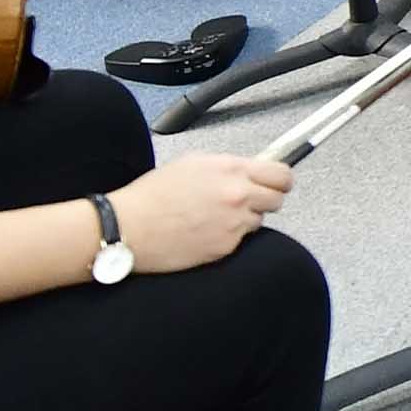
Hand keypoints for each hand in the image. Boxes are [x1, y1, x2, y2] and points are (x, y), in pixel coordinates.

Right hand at [108, 150, 293, 273]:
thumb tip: (250, 170)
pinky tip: (204, 231)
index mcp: (230, 169)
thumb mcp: (192, 163)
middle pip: (277, 199)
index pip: (281, 173)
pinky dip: (228, 237)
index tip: (276, 183)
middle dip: (264, 199)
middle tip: (245, 201)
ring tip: (214, 217)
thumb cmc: (152, 195)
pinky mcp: (226, 247)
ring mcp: (234, 223)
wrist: (129, 227)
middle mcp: (238, 195)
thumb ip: (227, 166)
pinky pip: (240, 240)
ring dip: (244, 219)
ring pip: (258, 221)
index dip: (280, 180)